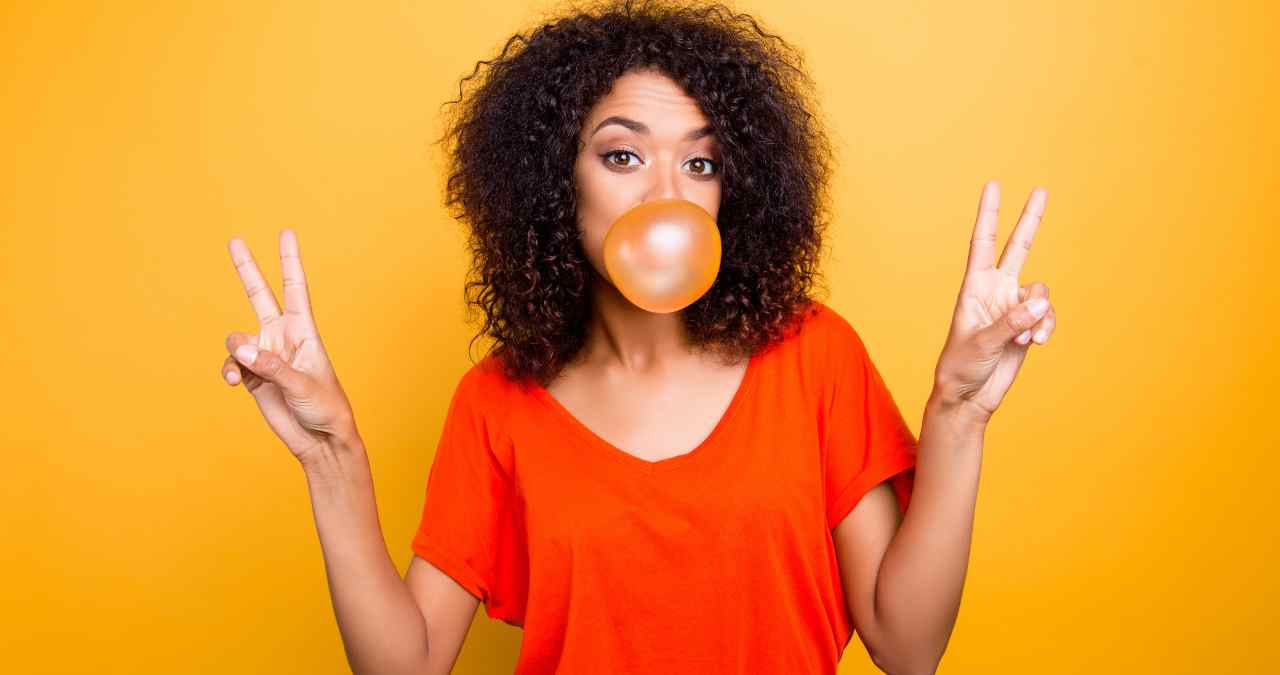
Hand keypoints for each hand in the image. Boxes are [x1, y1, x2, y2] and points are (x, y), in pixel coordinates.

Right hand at [221, 229, 359, 465]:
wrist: (320, 440)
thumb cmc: (325, 408)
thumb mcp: (303, 384)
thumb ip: (270, 366)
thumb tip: (240, 349)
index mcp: (303, 331)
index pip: (294, 288)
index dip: (290, 260)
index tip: (286, 233)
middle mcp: (282, 338)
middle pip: (260, 295)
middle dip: (247, 268)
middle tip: (234, 239)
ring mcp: (266, 356)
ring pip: (237, 339)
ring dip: (235, 352)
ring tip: (243, 373)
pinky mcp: (253, 377)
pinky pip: (232, 364)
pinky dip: (229, 370)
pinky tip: (234, 382)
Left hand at [932, 181, 1057, 424]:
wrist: (969, 396)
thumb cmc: (961, 366)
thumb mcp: (981, 343)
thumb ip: (1011, 322)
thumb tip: (1040, 302)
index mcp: (975, 287)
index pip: (983, 243)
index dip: (989, 215)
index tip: (993, 186)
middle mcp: (996, 291)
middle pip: (1018, 248)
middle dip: (1030, 220)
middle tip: (1042, 189)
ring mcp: (1013, 307)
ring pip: (1041, 293)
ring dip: (1038, 316)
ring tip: (1023, 340)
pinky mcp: (1027, 326)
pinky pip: (1046, 316)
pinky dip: (1044, 328)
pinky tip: (1033, 344)